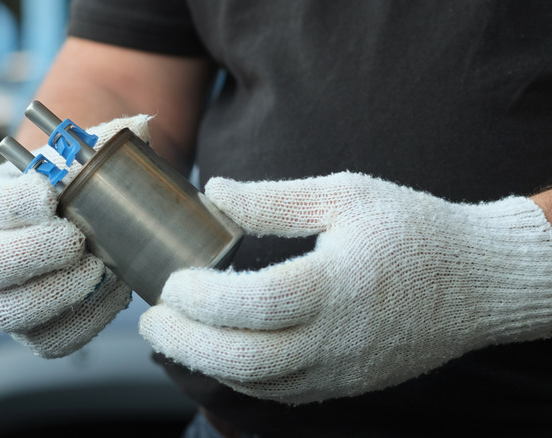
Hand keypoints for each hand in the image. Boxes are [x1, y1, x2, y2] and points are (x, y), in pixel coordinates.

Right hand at [0, 115, 150, 357]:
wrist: (79, 225)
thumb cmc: (74, 189)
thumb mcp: (79, 158)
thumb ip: (104, 141)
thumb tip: (142, 126)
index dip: (14, 203)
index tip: (51, 193)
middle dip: (29, 253)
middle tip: (75, 240)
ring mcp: (1, 298)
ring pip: (7, 312)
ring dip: (57, 293)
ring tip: (99, 270)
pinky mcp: (31, 331)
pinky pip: (48, 341)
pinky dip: (84, 323)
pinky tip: (113, 292)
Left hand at [139, 172, 551, 403]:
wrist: (476, 281)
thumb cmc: (413, 230)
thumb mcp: (346, 195)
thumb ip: (274, 200)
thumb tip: (214, 192)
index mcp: (335, 284)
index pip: (252, 304)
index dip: (200, 297)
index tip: (172, 280)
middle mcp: (335, 337)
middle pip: (243, 359)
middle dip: (184, 342)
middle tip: (151, 319)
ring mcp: (341, 368)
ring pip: (256, 384)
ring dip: (204, 362)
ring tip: (174, 334)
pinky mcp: (345, 382)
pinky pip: (280, 392)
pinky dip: (239, 376)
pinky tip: (219, 350)